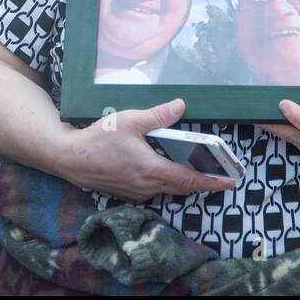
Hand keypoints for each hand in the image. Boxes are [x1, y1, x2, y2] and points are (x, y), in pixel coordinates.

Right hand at [60, 98, 234, 203]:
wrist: (70, 158)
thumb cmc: (98, 138)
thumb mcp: (130, 120)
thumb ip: (158, 115)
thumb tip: (181, 106)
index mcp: (151, 170)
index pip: (189, 180)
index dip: (211, 182)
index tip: (229, 182)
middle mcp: (147, 187)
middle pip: (181, 188)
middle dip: (201, 182)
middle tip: (219, 174)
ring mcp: (137, 193)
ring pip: (168, 190)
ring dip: (183, 182)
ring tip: (197, 169)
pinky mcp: (128, 193)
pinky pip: (154, 190)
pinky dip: (165, 181)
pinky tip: (165, 167)